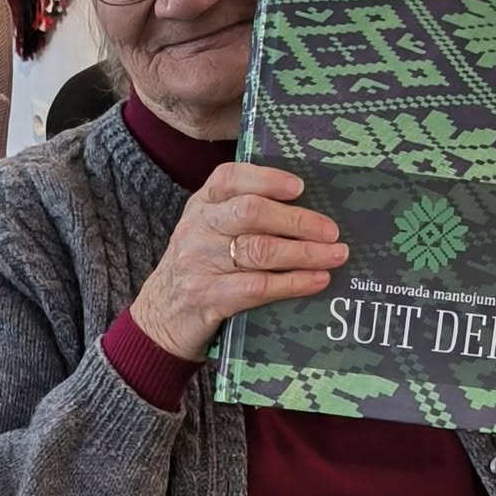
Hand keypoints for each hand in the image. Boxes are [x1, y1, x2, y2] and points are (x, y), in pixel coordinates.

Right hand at [127, 162, 347, 360]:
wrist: (160, 317)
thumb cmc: (199, 267)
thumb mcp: (208, 230)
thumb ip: (242, 214)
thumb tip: (307, 209)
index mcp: (202, 204)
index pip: (230, 178)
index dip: (267, 179)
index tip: (300, 187)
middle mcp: (198, 228)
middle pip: (252, 212)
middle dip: (298, 221)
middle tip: (332, 231)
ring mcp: (200, 263)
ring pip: (260, 250)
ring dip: (305, 253)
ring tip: (336, 255)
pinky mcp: (208, 297)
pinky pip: (258, 286)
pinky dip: (293, 283)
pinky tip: (317, 280)